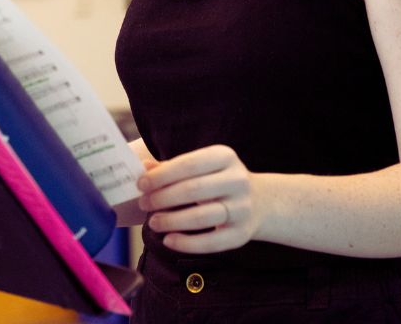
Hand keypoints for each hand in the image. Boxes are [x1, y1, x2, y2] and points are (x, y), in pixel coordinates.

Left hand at [138, 144, 259, 252]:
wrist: (259, 202)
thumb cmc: (217, 181)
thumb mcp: (201, 167)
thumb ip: (172, 168)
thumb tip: (143, 168)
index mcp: (225, 157)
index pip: (189, 164)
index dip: (162, 175)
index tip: (141, 184)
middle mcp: (237, 180)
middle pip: (193, 190)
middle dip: (163, 198)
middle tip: (143, 204)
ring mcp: (242, 208)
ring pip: (202, 217)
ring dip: (172, 221)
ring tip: (153, 222)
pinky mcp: (241, 234)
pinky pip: (211, 242)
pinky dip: (187, 243)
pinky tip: (169, 241)